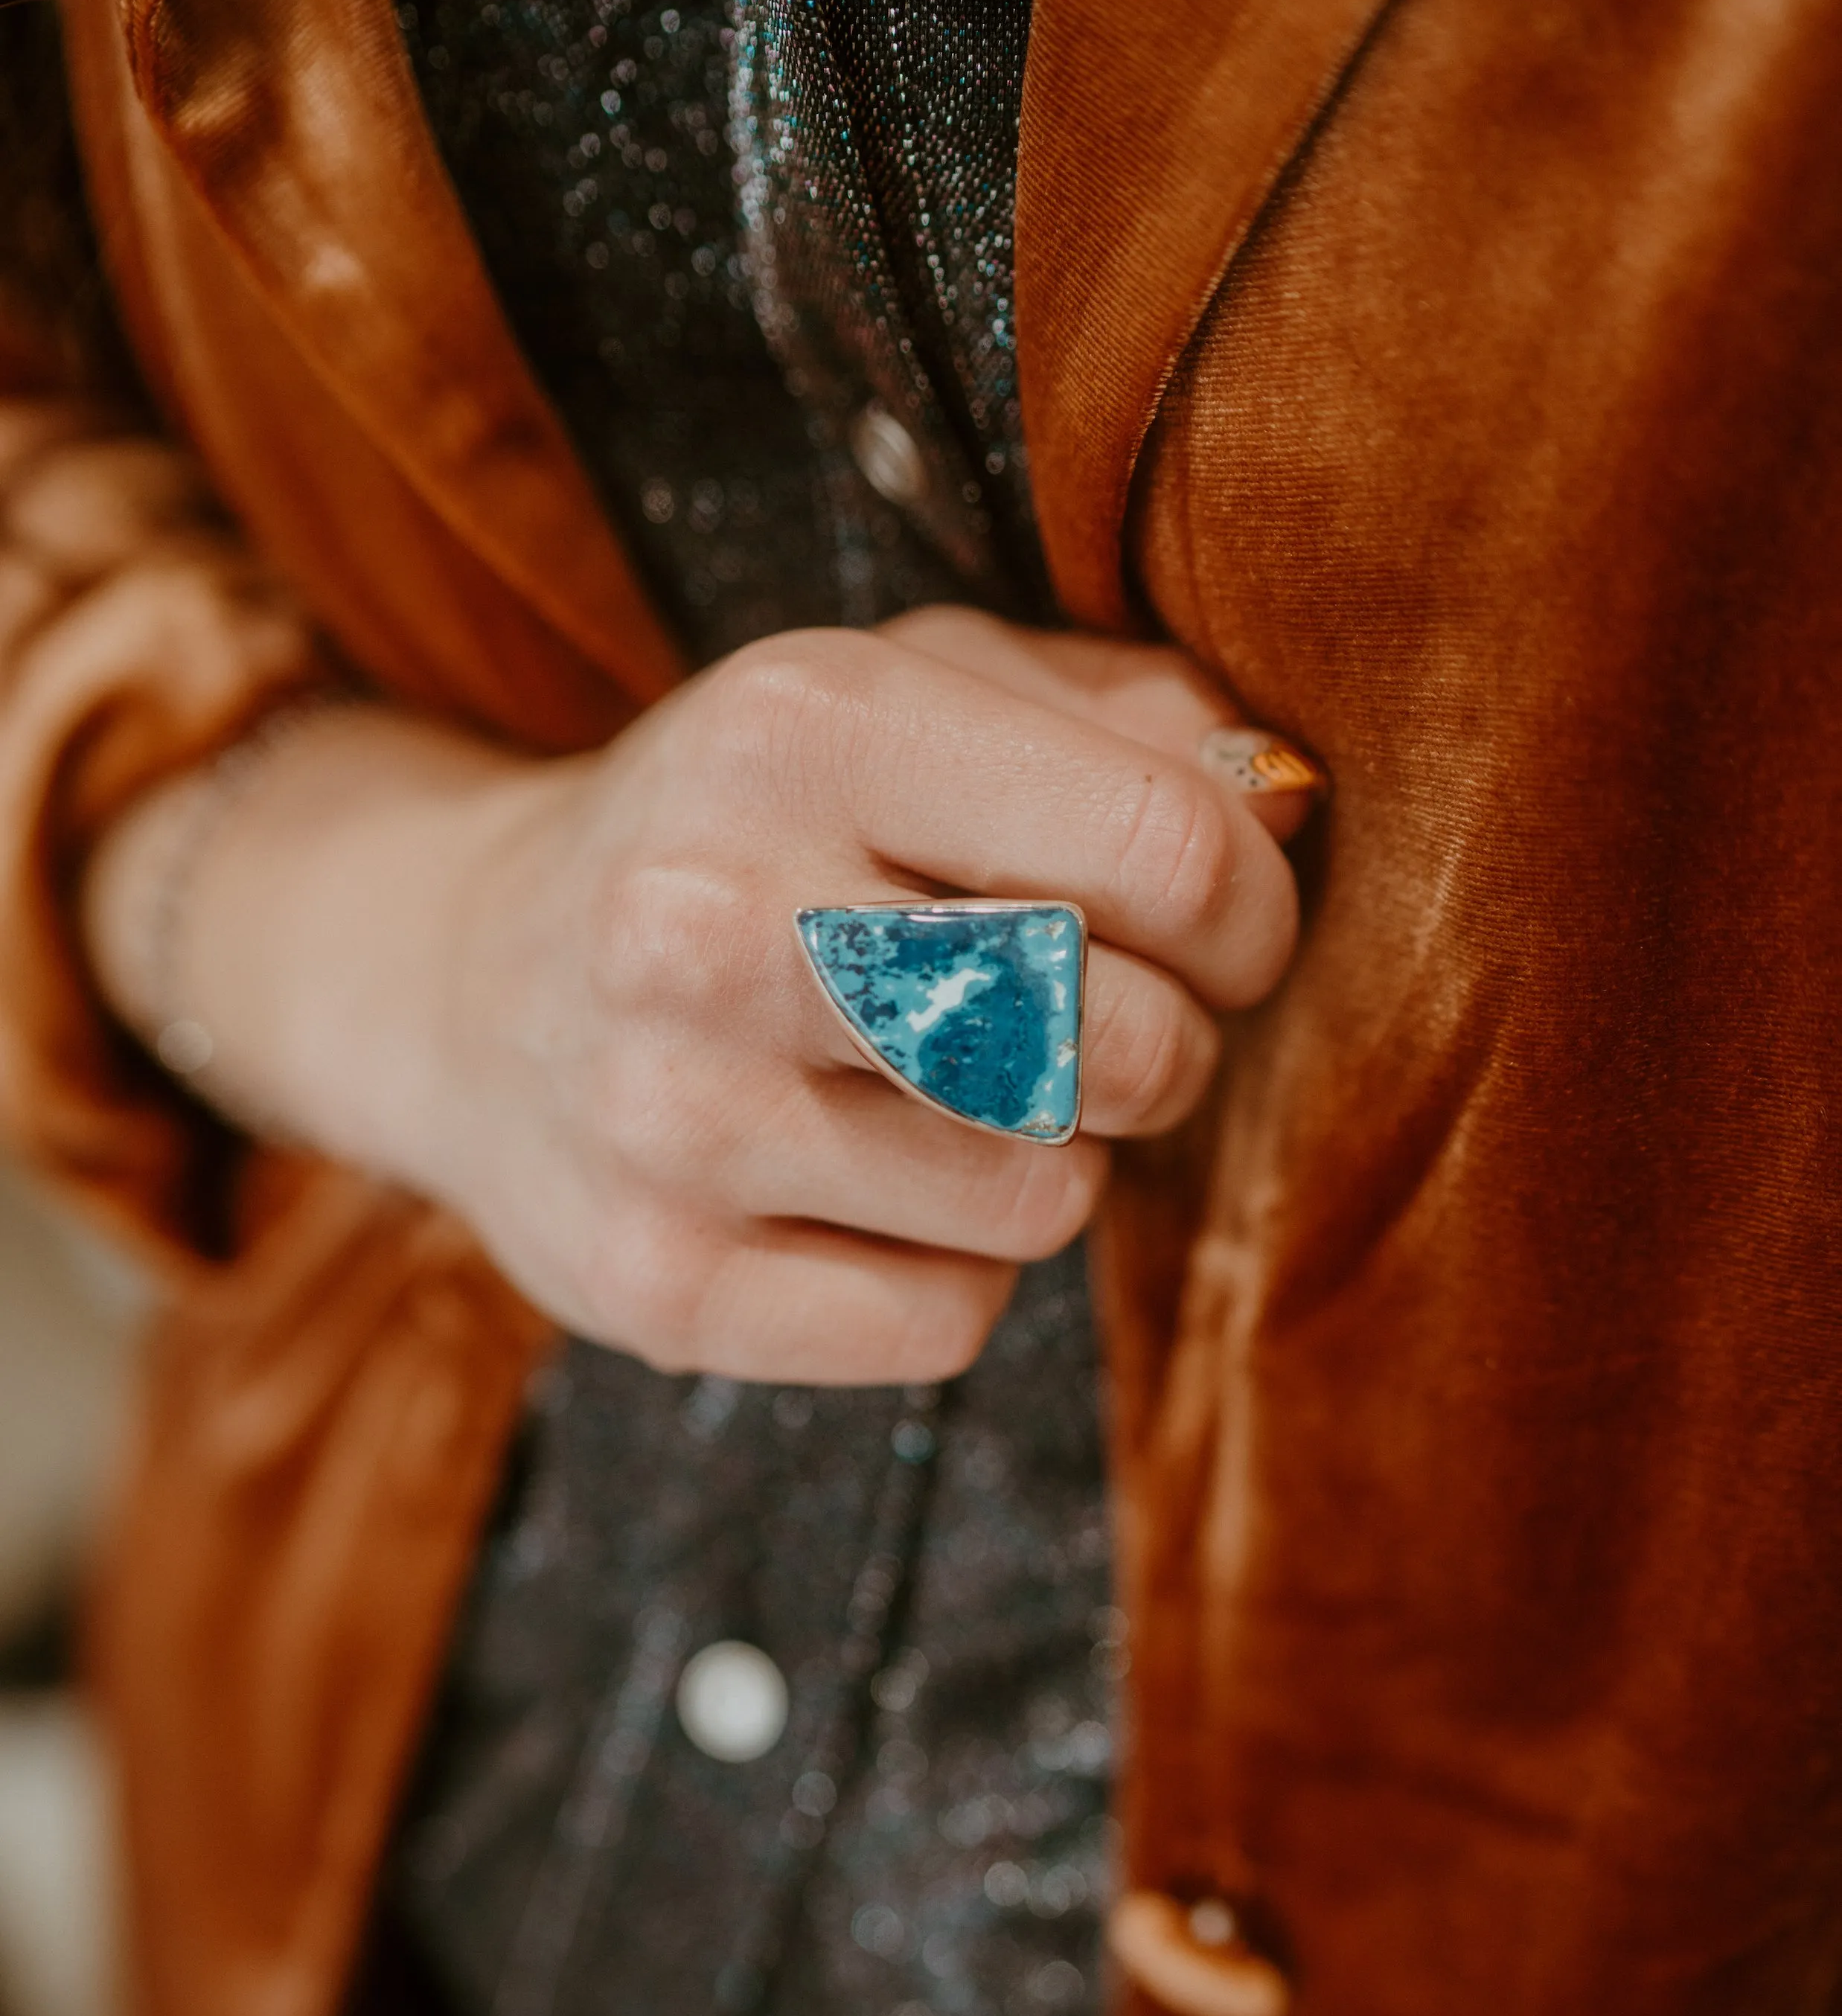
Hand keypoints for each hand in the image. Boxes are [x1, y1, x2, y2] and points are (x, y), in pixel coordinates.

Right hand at [84, 612, 1316, 1382]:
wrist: (465, 977)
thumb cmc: (750, 828)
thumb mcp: (908, 694)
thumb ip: (1121, 722)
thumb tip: (1289, 806)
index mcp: (806, 725)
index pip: (1174, 851)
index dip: (1249, 915)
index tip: (1215, 933)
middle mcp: (714, 914)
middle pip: (1126, 1043)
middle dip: (1160, 1049)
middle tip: (1086, 1024)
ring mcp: (670, 1115)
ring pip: (1046, 1200)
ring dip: (1047, 1161)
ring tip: (951, 1097)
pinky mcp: (655, 1283)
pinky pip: (951, 1321)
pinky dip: (953, 1270)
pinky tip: (868, 1190)